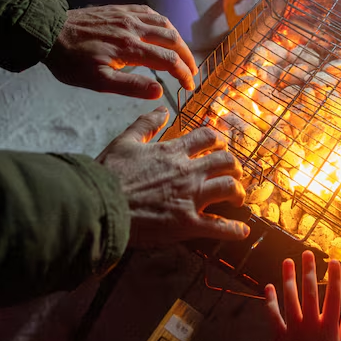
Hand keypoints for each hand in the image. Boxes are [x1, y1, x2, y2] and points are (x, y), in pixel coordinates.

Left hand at [44, 5, 197, 97]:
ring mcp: (127, 16)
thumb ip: (130, 87)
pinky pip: (149, 11)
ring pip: (164, 23)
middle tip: (192, 71)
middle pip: (172, 39)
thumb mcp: (97, 82)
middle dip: (187, 57)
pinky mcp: (120, 9)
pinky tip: (163, 29)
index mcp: (130, 48)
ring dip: (178, 39)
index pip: (168, 61)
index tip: (189, 85)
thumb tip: (159, 91)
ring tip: (182, 52)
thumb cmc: (71, 61)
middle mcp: (134, 28)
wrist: (49, 30)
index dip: (183, 74)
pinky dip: (163, 22)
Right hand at [96, 108, 249, 244]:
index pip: (207, 138)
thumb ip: (146, 124)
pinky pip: (219, 226)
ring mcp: (190, 198)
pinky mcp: (187, 224)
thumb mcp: (124, 141)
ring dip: (238, 193)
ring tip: (238, 199)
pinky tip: (241, 231)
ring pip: (230, 188)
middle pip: (226, 162)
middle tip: (234, 173)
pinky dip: (233, 230)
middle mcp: (187, 172)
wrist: (99, 204)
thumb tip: (162, 109)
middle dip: (234, 166)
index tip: (220, 146)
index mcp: (172, 152)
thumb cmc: (109, 174)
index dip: (218, 140)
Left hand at [265, 252, 340, 340]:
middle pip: (310, 292)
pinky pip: (273, 317)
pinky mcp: (280, 338)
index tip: (334, 261)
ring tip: (288, 261)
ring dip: (288, 278)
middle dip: (309, 270)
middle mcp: (311, 326)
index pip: (334, 296)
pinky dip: (270, 301)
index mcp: (330, 328)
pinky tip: (269, 287)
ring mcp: (294, 331)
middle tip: (308, 253)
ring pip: (290, 299)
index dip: (334, 277)